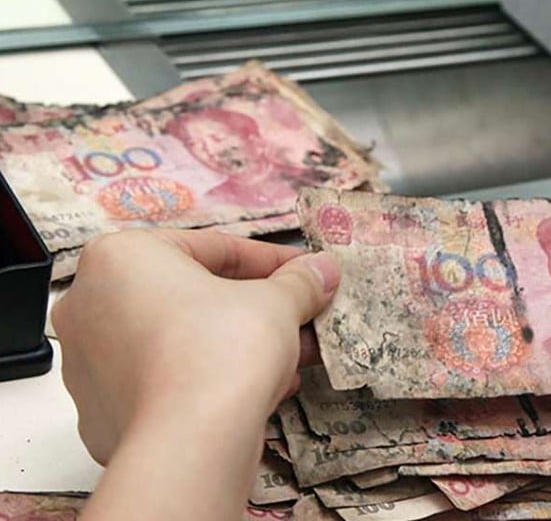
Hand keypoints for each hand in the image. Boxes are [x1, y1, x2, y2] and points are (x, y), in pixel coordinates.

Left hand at [52, 229, 338, 520]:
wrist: (191, 444)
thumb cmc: (224, 348)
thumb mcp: (277, 302)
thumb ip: (299, 281)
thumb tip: (321, 269)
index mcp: (121, 257)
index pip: (213, 248)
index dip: (272, 261)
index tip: (306, 273)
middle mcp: (89, 304)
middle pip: (191, 296)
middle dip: (253, 307)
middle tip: (299, 316)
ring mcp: (87, 364)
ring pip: (178, 341)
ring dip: (236, 345)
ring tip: (291, 357)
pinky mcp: (99, 414)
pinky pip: (164, 383)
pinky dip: (207, 381)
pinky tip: (258, 391)